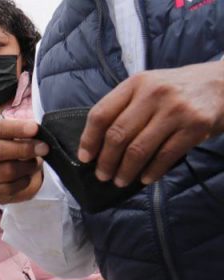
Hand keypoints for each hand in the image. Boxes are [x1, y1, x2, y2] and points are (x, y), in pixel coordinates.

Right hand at [0, 119, 49, 203]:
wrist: (11, 177)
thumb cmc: (16, 153)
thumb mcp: (19, 138)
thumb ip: (27, 135)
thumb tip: (39, 135)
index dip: (16, 128)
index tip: (35, 129)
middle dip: (24, 148)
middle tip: (44, 148)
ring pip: (6, 170)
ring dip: (27, 167)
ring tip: (35, 164)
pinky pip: (10, 188)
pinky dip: (24, 182)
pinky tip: (27, 177)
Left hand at [78, 62, 223, 187]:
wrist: (222, 83)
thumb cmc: (177, 90)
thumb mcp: (148, 87)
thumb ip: (125, 108)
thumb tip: (97, 145)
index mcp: (136, 83)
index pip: (101, 114)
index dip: (89, 140)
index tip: (85, 158)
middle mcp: (154, 93)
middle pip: (117, 135)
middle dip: (106, 161)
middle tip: (102, 176)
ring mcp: (175, 109)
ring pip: (138, 149)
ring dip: (125, 171)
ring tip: (120, 181)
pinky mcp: (195, 125)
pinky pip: (165, 156)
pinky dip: (151, 172)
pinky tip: (144, 179)